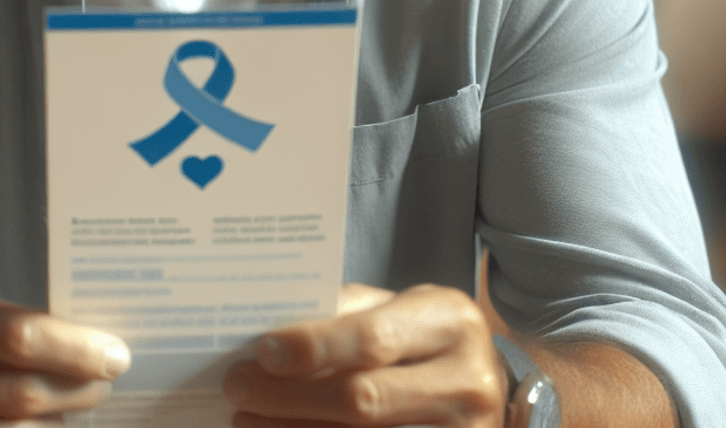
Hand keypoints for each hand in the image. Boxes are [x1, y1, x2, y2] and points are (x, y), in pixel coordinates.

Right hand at [0, 281, 130, 425]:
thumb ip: (1, 324)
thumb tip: (89, 343)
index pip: (18, 335)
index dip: (75, 348)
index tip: (117, 352)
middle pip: (21, 393)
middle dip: (79, 388)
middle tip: (108, 378)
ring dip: (58, 422)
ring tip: (77, 402)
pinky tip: (42, 426)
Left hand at [222, 282, 507, 426]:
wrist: (487, 384)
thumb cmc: (428, 337)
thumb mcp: (402, 307)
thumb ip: (347, 311)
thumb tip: (274, 324)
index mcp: (450, 324)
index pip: (372, 339)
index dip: (312, 346)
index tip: (262, 350)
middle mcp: (466, 384)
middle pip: (363, 400)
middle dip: (290, 396)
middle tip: (238, 385)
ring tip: (248, 419)